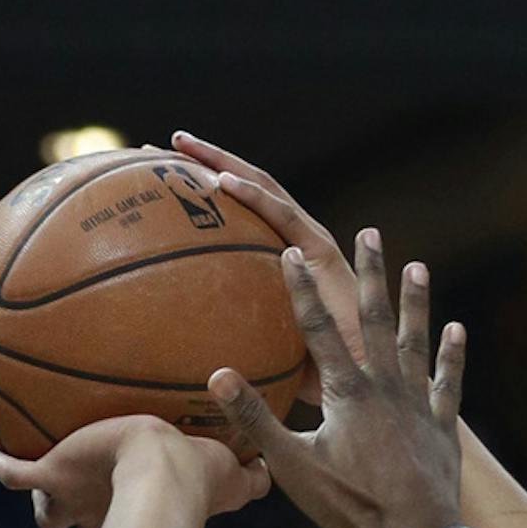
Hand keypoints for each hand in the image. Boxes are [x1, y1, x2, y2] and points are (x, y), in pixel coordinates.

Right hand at [0, 413, 265, 527]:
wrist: (159, 470)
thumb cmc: (197, 475)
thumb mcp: (231, 475)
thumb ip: (251, 482)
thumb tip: (271, 475)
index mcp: (137, 510)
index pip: (131, 520)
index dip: (131, 518)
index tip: (131, 510)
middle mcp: (105, 513)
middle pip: (86, 523)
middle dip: (83, 518)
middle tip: (84, 501)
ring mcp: (75, 497)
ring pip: (49, 512)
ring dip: (46, 505)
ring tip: (39, 486)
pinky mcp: (55, 477)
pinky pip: (15, 475)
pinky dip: (1, 467)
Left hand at [169, 133, 365, 390]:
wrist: (364, 382)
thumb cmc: (320, 376)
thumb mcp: (264, 353)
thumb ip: (235, 340)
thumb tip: (186, 361)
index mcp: (283, 259)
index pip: (240, 214)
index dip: (204, 192)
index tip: (162, 180)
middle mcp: (295, 242)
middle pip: (246, 189)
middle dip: (205, 162)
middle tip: (164, 147)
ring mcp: (309, 242)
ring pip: (260, 186)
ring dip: (220, 162)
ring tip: (181, 145)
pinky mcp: (323, 251)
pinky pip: (280, 215)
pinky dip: (251, 195)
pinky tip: (219, 181)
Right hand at [208, 237, 464, 527]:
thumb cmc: (352, 503)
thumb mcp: (294, 465)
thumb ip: (256, 419)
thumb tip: (217, 376)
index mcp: (347, 391)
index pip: (318, 328)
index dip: (302, 290)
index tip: (289, 252)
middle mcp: (385, 385)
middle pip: (375, 318)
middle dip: (371, 273)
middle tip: (371, 232)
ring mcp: (417, 403)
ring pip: (414, 341)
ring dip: (415, 303)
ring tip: (417, 266)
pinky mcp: (441, 427)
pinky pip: (447, 383)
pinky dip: (451, 356)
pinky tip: (457, 329)